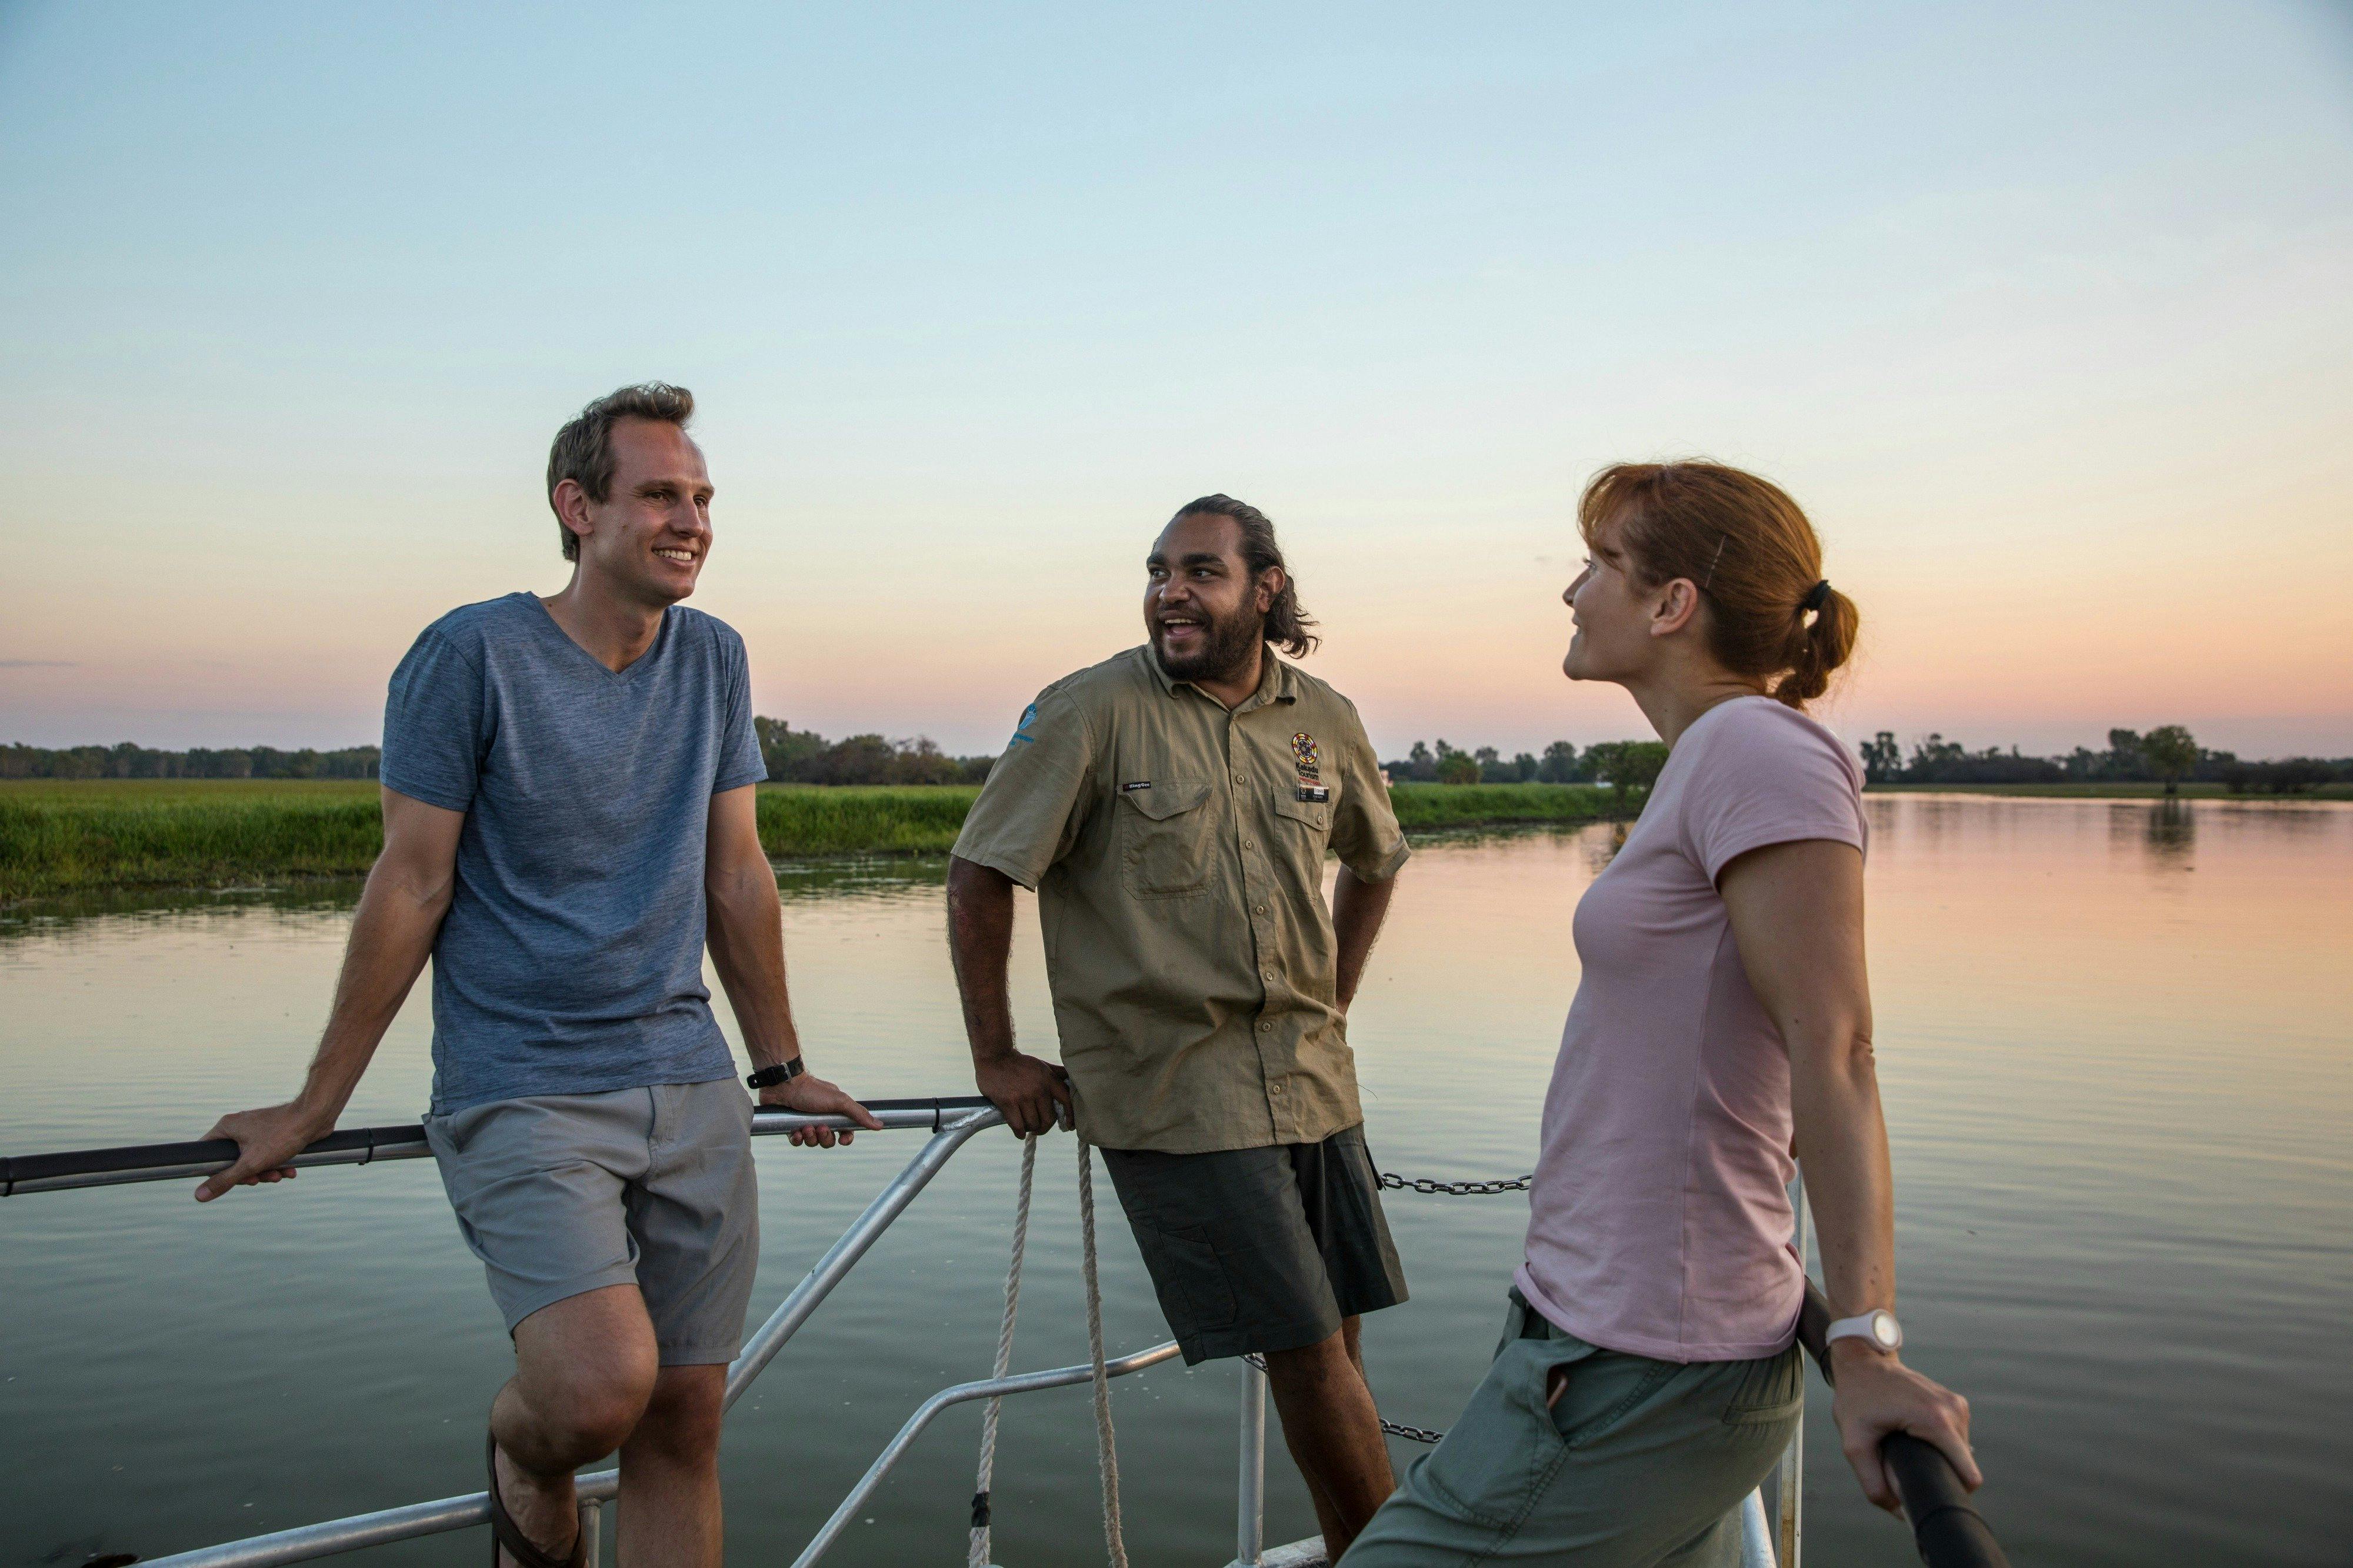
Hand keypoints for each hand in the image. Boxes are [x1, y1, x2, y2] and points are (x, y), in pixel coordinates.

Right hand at [194, 1102, 330, 1201]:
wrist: (316, 1117)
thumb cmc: (282, 1135)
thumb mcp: (251, 1164)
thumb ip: (225, 1180)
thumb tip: (199, 1196)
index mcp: (227, 1128)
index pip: (206, 1153)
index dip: (214, 1171)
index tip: (229, 1181)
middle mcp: (239, 1127)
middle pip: (232, 1161)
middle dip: (248, 1175)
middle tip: (259, 1179)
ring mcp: (257, 1130)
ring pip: (253, 1160)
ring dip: (266, 1172)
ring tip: (280, 1175)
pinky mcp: (274, 1134)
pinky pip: (268, 1155)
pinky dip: (277, 1164)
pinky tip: (290, 1170)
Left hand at [759, 1073, 883, 1147]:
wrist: (784, 1084)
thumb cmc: (812, 1090)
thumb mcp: (840, 1101)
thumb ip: (859, 1114)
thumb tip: (880, 1124)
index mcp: (835, 1111)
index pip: (846, 1131)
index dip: (846, 1138)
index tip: (843, 1139)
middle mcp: (821, 1118)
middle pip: (829, 1140)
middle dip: (825, 1137)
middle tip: (820, 1127)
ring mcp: (805, 1122)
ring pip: (812, 1143)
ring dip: (810, 1137)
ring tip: (805, 1126)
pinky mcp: (790, 1126)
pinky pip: (796, 1142)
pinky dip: (797, 1139)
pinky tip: (795, 1131)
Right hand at [975, 1051, 1071, 1137]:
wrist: (994, 1056)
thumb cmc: (1019, 1063)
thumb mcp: (1041, 1065)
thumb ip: (1057, 1073)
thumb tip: (1072, 1078)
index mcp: (1049, 1079)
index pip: (1067, 1100)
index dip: (1070, 1116)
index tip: (1069, 1126)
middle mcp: (1039, 1088)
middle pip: (1049, 1119)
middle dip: (1044, 1127)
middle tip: (1039, 1128)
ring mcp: (1023, 1096)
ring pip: (1033, 1124)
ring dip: (1031, 1129)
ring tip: (1028, 1127)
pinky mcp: (1008, 1102)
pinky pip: (1018, 1125)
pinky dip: (1020, 1133)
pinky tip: (1020, 1132)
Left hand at [1829, 1344, 1978, 1512]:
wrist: (1862, 1361)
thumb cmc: (1857, 1398)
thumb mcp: (1855, 1443)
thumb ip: (1873, 1483)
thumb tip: (1899, 1513)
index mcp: (1938, 1421)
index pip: (1968, 1475)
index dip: (1951, 1491)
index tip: (1929, 1493)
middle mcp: (1955, 1411)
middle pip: (1962, 1466)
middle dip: (1938, 1472)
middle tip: (1905, 1463)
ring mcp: (1957, 1404)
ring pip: (1960, 1452)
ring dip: (1938, 1457)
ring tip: (1907, 1447)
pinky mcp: (1954, 1402)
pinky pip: (1955, 1437)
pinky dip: (1938, 1443)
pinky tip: (1914, 1437)